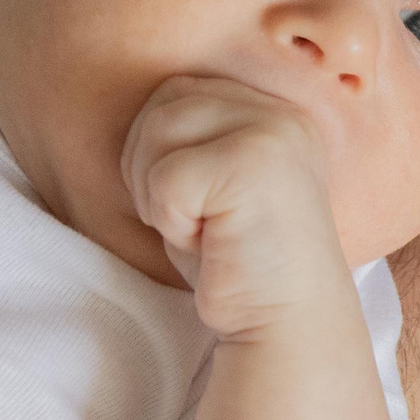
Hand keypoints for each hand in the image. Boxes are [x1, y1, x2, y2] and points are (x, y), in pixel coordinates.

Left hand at [120, 75, 351, 338]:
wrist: (286, 326)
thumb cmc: (239, 263)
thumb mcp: (214, 184)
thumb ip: (189, 137)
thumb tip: (133, 107)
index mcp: (273, 110)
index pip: (176, 93)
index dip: (160, 153)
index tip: (199, 206)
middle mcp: (279, 112)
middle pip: (161, 106)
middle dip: (152, 169)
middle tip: (197, 223)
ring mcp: (271, 133)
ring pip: (156, 133)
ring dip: (159, 195)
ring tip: (204, 230)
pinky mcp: (253, 163)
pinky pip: (165, 178)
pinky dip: (171, 221)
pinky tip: (210, 244)